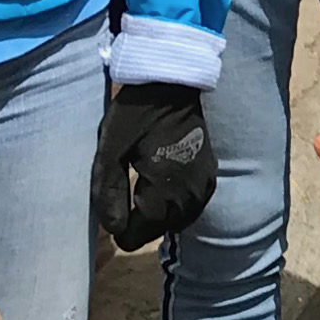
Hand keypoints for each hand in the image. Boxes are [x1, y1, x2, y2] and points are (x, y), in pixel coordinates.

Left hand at [94, 81, 216, 250]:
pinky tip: (160, 180)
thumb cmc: (136, 114)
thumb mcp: (110, 151)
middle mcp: (192, 197)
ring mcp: (205, 188)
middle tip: (126, 184)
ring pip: (173, 221)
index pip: (136, 236)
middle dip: (137, 217)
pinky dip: (171, 202)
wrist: (173, 84)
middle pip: (155, 231)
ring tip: (142, 181)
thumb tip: (113, 230)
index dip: (118, 223)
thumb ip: (109, 193)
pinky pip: (187, 207)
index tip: (112, 197)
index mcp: (167, 192)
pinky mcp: (210, 178)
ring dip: (156, 211)